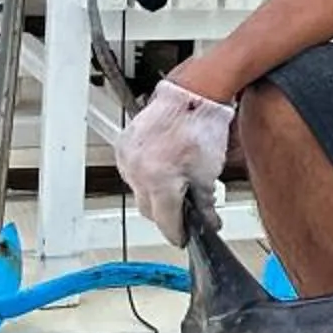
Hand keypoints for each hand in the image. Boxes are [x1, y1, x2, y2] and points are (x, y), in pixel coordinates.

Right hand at [115, 79, 233, 244]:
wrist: (192, 94)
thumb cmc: (202, 126)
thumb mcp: (209, 172)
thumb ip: (204, 203)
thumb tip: (205, 221)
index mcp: (158, 181)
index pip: (165, 220)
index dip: (177, 233)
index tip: (183, 239)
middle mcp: (137, 171)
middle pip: (149, 208)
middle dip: (167, 213)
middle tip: (187, 214)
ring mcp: (127, 158)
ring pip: (139, 190)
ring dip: (156, 194)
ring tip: (178, 185)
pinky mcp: (124, 146)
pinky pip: (133, 171)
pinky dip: (148, 175)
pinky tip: (165, 169)